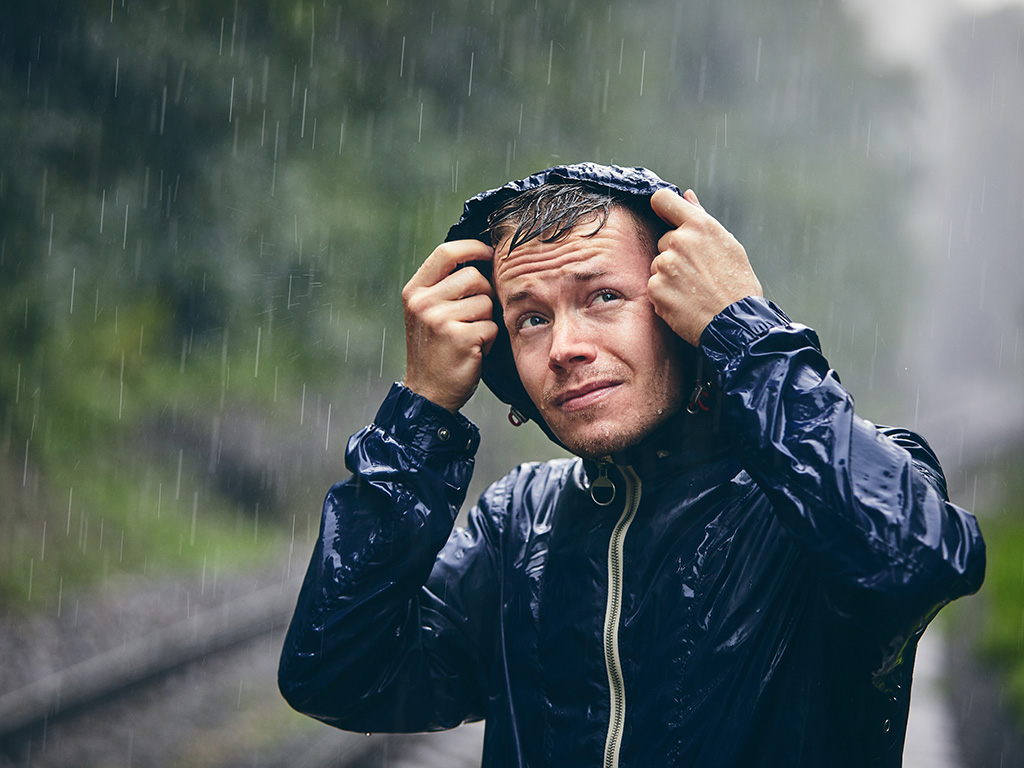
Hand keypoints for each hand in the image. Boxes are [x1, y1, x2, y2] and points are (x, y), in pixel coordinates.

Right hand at [402, 240, 497, 411]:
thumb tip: (481, 257)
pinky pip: (492, 326)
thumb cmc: (435, 350)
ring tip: (471, 336)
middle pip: (474, 276)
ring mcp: (440, 320)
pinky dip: (490, 340)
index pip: (446, 252)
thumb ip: (445, 286)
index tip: (489, 253)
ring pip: (486, 302)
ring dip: (487, 320)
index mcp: (414, 291)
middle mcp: (423, 302)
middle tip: (474, 318)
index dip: (472, 248)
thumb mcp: (428, 313)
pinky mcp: (460, 338)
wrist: (428, 393)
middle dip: (484, 294)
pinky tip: (474, 351)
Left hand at [647, 188, 762, 345]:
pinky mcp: (656, 289)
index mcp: (699, 226)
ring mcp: (665, 265)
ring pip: (659, 265)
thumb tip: (686, 196)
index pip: (663, 200)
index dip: (662, 207)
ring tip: (693, 290)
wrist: (735, 322)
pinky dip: (666, 295)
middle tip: (697, 273)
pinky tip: (685, 302)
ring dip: (670, 276)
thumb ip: (701, 218)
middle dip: (675, 254)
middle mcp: (679, 241)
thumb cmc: (737, 284)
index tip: (665, 216)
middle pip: (664, 240)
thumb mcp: (727, 244)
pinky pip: (654, 286)